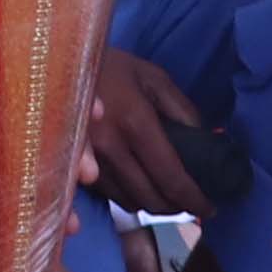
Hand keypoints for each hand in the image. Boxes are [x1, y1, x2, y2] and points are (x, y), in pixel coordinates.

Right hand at [78, 49, 206, 217]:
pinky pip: (109, 195)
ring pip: (128, 201)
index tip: (211, 208)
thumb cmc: (114, 68)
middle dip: (176, 207)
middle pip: (149, 197)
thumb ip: (183, 111)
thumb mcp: (154, 78)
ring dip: (152, 205)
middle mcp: (110, 147)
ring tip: (169, 198)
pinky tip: (141, 189)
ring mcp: (87, 160)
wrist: (60, 62)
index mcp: (136, 123)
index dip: (193, 198)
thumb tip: (208, 145)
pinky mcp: (73, 165)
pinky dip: (130, 198)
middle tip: (192, 203)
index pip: (170, 177)